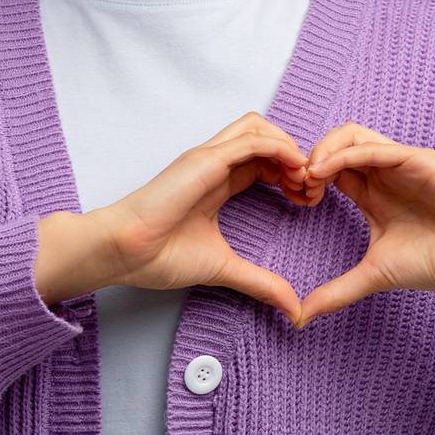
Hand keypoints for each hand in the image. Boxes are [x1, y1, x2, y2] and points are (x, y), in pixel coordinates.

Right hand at [81, 113, 314, 326]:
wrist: (124, 251)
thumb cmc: (158, 255)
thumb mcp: (224, 268)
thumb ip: (259, 282)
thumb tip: (292, 307)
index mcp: (215, 181)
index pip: (262, 161)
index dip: (289, 174)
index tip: (306, 200)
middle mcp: (212, 163)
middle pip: (264, 135)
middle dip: (294, 156)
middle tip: (310, 188)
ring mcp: (207, 157)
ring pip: (258, 127)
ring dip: (288, 147)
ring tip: (303, 179)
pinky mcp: (204, 160)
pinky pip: (250, 140)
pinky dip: (279, 148)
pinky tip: (294, 170)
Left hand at [295, 124, 434, 328]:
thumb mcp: (375, 275)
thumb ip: (338, 290)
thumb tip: (301, 316)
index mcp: (371, 191)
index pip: (328, 169)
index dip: (306, 179)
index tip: (294, 201)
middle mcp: (383, 172)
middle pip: (334, 145)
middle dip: (308, 161)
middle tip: (298, 188)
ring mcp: (400, 163)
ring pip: (352, 135)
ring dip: (323, 150)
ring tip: (309, 177)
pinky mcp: (418, 159)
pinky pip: (376, 148)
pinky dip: (346, 154)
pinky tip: (326, 172)